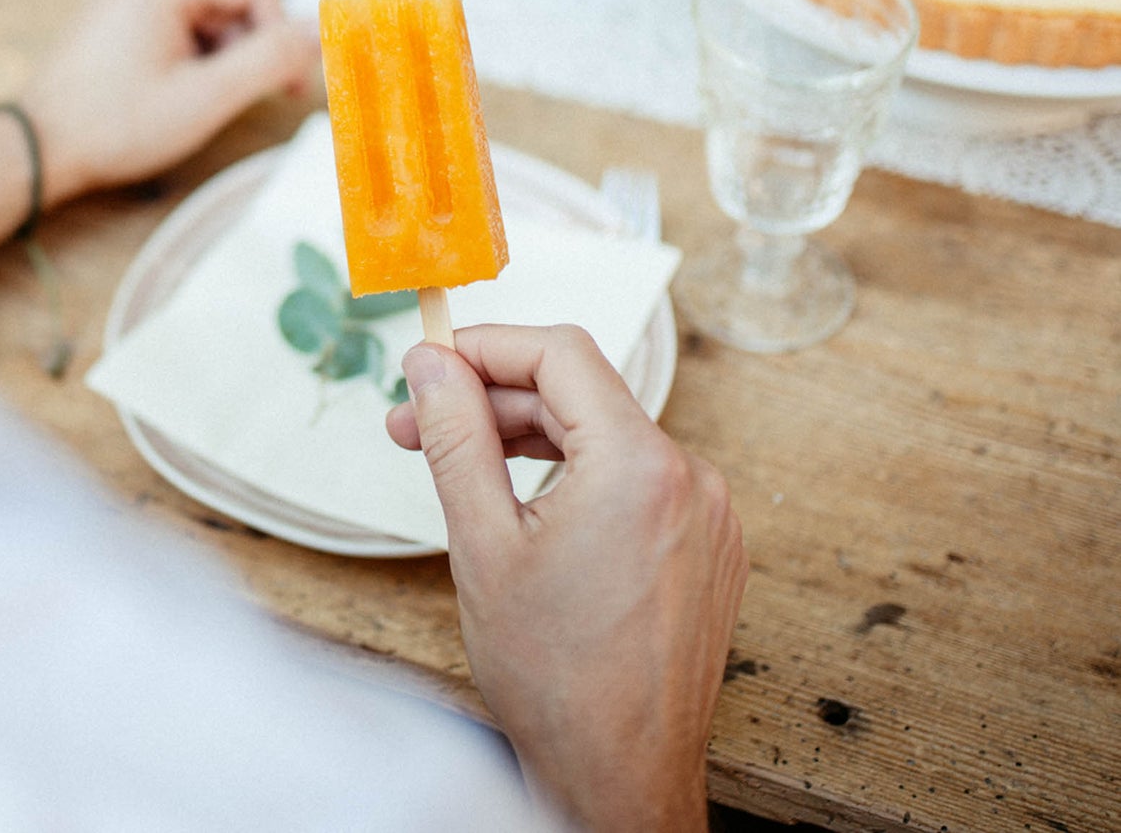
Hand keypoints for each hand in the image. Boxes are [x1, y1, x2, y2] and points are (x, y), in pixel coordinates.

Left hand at [21, 0, 318, 207]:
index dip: (283, 36)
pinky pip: (181, 31)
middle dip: (254, 50)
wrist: (38, 150)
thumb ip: (269, 61)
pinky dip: (198, 62)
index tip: (291, 86)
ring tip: (211, 105)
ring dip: (226, 60)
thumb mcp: (206, 97)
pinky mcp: (121, 23)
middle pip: (234, 3)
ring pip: (210, 21)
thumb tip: (320, 33)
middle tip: (261, 100)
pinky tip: (187, 99)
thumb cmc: (114, 124)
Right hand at [386, 325, 746, 832]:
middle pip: (579, 394)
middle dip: (493, 402)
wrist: (620, 779)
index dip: (486, 346)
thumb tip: (431, 364)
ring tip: (461, 465)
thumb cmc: (557, 681)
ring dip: (530, 438)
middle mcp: (689, 476)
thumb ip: (456, 436)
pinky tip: (524, 503)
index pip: (559, 353)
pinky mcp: (708, 542)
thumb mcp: (482, 542)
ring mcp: (707, 511)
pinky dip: (575, 474)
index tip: (433, 363)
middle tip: (418, 424)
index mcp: (640, 466)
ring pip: (604, 435)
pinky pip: (634, 477)